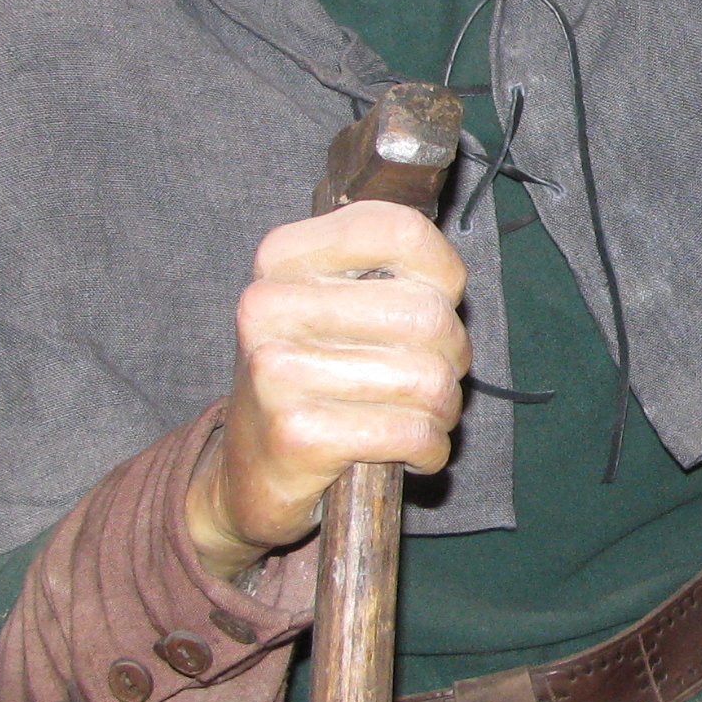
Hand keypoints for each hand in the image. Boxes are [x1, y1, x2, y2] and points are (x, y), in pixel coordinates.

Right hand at [187, 200, 470, 576]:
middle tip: (432, 378)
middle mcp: (269, 306)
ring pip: (428, 379)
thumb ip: (389, 273)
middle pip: (427, 313)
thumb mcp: (333, 306)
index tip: (438, 302)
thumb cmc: (312, 379)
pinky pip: (412, 432)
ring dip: (443, 409)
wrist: (248, 470)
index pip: (399, 231)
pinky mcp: (299, 435)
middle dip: (453, 356)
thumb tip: (448, 280)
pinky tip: (410, 451)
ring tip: (420, 416)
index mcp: (281, 258)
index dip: (443, 273)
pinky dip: (431, 448)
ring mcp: (278, 372)